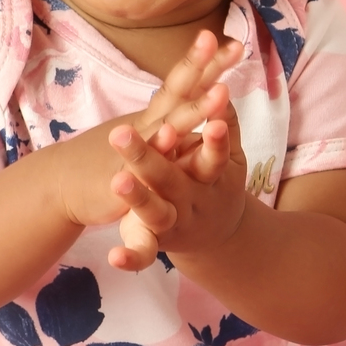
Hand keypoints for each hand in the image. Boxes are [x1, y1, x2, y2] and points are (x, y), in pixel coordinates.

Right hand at [55, 30, 241, 232]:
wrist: (61, 184)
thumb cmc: (107, 158)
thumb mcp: (143, 135)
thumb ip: (167, 118)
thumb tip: (193, 97)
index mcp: (155, 116)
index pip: (184, 84)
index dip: (209, 64)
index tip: (238, 44)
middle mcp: (148, 126)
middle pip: (181, 94)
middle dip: (206, 69)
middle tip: (235, 48)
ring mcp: (136, 149)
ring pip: (170, 126)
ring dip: (194, 109)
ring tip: (220, 92)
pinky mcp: (126, 176)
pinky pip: (144, 162)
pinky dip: (156, 147)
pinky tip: (170, 135)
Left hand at [107, 100, 247, 271]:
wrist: (218, 236)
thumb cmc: (217, 184)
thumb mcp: (231, 160)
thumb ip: (227, 127)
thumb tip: (223, 88)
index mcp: (212, 178)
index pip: (213, 156)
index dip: (212, 142)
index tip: (211, 122)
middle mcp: (193, 201)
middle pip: (171, 179)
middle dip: (148, 158)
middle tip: (120, 133)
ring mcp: (174, 223)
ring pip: (155, 213)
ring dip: (137, 199)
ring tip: (119, 180)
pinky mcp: (156, 243)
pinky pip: (144, 252)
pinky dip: (131, 257)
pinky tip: (114, 257)